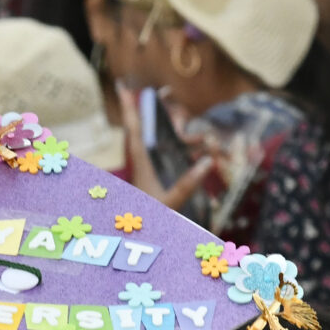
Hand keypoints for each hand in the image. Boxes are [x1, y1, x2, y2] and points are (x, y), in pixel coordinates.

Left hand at [118, 86, 223, 211]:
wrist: (135, 243)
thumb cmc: (150, 222)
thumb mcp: (170, 204)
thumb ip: (187, 184)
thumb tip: (207, 163)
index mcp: (141, 165)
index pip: (134, 131)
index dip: (129, 108)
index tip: (122, 86)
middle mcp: (141, 164)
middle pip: (144, 129)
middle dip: (153, 111)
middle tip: (163, 92)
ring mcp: (146, 170)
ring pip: (155, 142)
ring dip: (172, 134)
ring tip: (194, 134)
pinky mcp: (152, 179)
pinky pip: (163, 156)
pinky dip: (177, 150)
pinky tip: (195, 153)